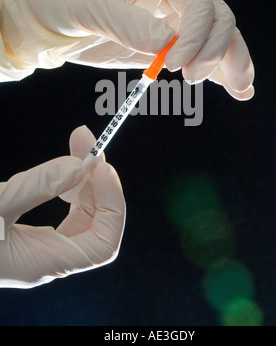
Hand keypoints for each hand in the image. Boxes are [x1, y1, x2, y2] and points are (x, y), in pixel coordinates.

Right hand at [0, 126, 125, 287]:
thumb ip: (36, 187)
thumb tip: (79, 167)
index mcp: (41, 263)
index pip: (103, 244)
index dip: (112, 205)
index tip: (100, 166)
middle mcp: (47, 259)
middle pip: (97, 225)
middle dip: (98, 182)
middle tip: (86, 143)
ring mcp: (40, 248)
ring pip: (82, 216)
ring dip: (85, 181)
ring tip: (78, 147)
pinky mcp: (31, 236)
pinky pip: (66, 213)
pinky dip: (69, 188)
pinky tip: (62, 170)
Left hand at [1, 0, 253, 98]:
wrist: (48, 17)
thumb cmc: (63, 0)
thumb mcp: (89, 7)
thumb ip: (128, 23)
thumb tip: (167, 45)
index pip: (198, 3)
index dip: (196, 35)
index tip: (175, 65)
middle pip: (218, 20)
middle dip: (218, 50)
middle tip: (193, 79)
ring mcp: (173, 22)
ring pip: (217, 39)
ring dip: (231, 62)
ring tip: (242, 89)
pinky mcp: (168, 46)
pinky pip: (201, 55)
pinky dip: (219, 72)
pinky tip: (234, 89)